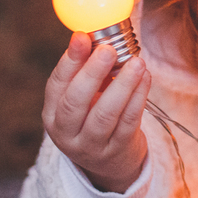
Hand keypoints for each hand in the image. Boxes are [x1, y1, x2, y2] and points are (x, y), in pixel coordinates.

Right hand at [42, 32, 150, 192]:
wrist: (109, 163)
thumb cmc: (95, 117)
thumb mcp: (84, 99)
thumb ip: (88, 71)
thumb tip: (97, 34)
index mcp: (52, 115)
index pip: (56, 86)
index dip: (69, 60)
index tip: (83, 37)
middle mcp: (66, 133)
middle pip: (76, 102)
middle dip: (92, 72)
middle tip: (109, 49)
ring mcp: (91, 146)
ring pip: (106, 114)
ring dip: (123, 85)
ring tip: (136, 62)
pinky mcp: (117, 150)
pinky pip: (129, 121)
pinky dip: (138, 97)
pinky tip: (145, 77)